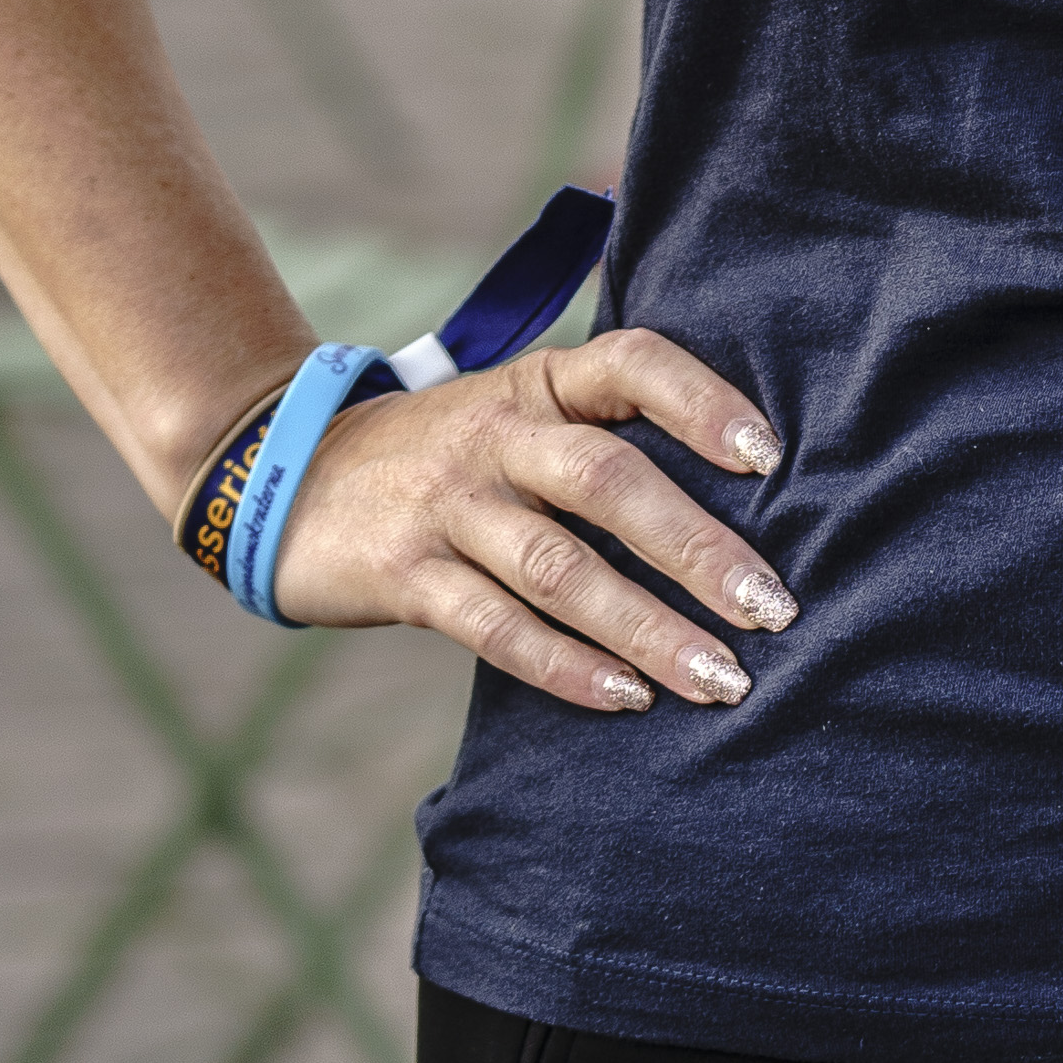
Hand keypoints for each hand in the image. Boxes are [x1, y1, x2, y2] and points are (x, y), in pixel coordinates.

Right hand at [263, 329, 796, 716]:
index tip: (770, 457)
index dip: (703, 402)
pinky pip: (496, 628)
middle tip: (772, 610)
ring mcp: (446, 504)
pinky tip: (628, 699)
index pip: (632, 363)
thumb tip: (749, 498)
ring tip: (722, 679)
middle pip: (607, 481)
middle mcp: (496, 434)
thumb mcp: (517, 413)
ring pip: (560, 568)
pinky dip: (566, 668)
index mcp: (540, 383)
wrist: (290, 475)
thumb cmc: (451, 455)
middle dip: (698, 549)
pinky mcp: (406, 574)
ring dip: (648, 629)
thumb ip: (602, 436)